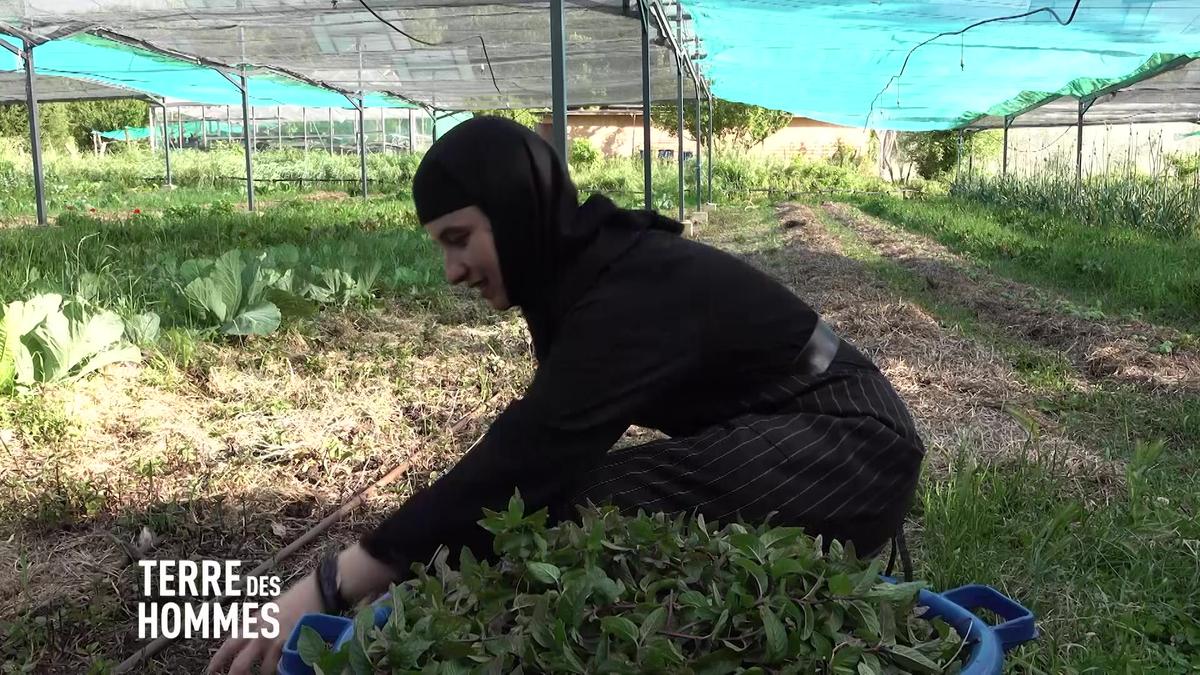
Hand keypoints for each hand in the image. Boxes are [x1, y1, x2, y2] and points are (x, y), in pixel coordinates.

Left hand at [206, 573, 321, 674]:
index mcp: (254, 622)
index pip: (230, 644)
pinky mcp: (293, 644)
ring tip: (268, 672)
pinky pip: (283, 665)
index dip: (217, 660)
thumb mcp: (270, 609)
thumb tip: (248, 637)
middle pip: (240, 664)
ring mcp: (276, 640)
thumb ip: (257, 623)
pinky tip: (285, 668)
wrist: (316, 590)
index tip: (210, 671)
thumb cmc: (296, 598)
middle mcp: (261, 632)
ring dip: (265, 674)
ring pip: (264, 670)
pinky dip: (283, 669)